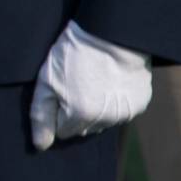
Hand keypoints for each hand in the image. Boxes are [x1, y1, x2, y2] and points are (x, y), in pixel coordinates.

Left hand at [29, 20, 151, 149]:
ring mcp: (125, 113)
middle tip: (76, 85)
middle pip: (83, 128)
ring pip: (103, 122)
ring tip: (93, 81)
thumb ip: (41, 115)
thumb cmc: (73, 54)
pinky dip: (115, 102)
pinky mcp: (140, 104)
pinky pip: (121, 112)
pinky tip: (110, 82)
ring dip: (97, 109)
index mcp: (80, 116)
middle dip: (76, 113)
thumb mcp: (47, 81)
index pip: (62, 131)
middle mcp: (105, 121)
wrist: (112, 35)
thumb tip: (40, 145)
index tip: (60, 92)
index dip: (58, 112)